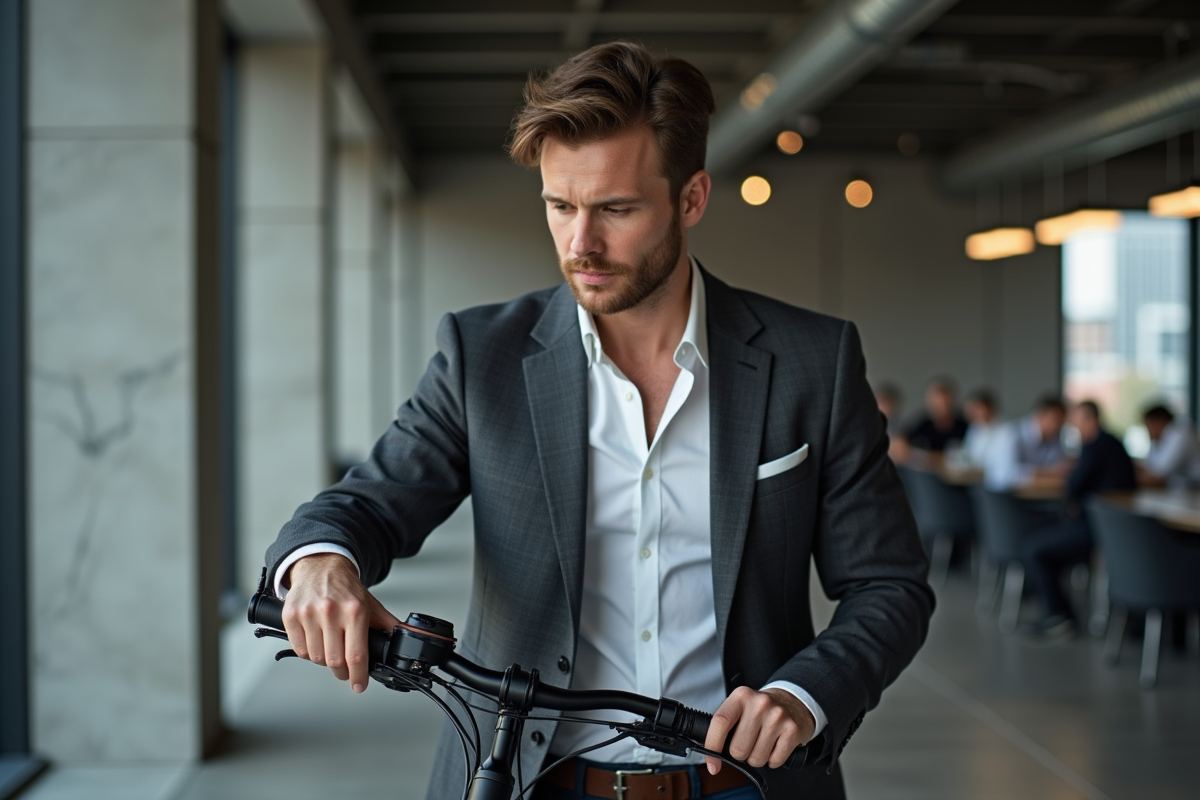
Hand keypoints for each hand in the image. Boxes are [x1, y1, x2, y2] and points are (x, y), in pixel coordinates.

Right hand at [281, 553, 402, 692]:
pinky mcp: (291, 615)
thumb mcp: (369, 603)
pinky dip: (308, 653)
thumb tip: (405, 637)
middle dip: (342, 672)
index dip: (358, 675)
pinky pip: (299, 649)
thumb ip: (386, 623)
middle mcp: (331, 611)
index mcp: (354, 609)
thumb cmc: (344, 586)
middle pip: (335, 661)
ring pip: (316, 657)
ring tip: (330, 650)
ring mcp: (309, 613)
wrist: (320, 565)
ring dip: (324, 661)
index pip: (356, 654)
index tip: (359, 685)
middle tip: (345, 671)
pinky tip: (316, 642)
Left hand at [703, 687, 814, 773]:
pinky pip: (774, 761)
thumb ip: (726, 725)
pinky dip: (772, 760)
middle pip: (738, 749)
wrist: (793, 701)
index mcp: (741, 696)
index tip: (712, 765)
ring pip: (756, 759)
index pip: (720, 722)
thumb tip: (712, 754)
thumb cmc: (761, 709)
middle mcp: (759, 704)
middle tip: (748, 743)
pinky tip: (775, 746)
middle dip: (740, 754)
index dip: (712, 747)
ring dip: (756, 758)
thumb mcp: (741, 706)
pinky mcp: (792, 730)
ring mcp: (777, 716)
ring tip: (763, 743)